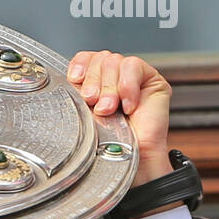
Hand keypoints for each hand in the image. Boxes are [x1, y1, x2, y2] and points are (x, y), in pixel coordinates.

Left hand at [66, 50, 172, 186]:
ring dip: (110, 88)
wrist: (130, 160)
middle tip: (94, 104)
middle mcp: (113, 78)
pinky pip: (134, 67)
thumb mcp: (85, 115)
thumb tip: (68, 80)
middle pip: (100, 59)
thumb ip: (78, 95)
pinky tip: (128, 106)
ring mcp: (132, 78)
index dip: (81, 64)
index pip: (87, 58)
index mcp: (96, 84)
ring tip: (110, 110)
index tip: (75, 79)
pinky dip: (128, 86)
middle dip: (94, 82)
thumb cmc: (106, 144)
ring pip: (115, 61)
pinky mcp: (150, 80)